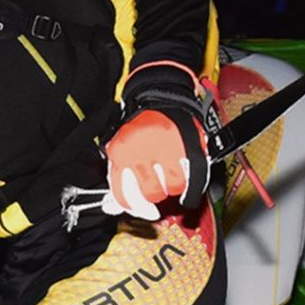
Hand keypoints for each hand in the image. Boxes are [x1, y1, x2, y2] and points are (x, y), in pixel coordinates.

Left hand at [102, 62, 217, 220]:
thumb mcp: (121, 149)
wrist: (163, 94)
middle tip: (158, 189)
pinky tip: (187, 182)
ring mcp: (164, 149)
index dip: (134, 207)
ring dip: (173, 188)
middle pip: (149, 195)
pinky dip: (190, 186)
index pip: (123, 195)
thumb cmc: (141, 125)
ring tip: (172, 177)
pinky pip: (190, 178)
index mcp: (120, 152)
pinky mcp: (185, 146)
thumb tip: (113, 207)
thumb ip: (117, 180)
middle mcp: (140, 150)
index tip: (142, 209)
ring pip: (171, 188)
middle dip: (155, 197)